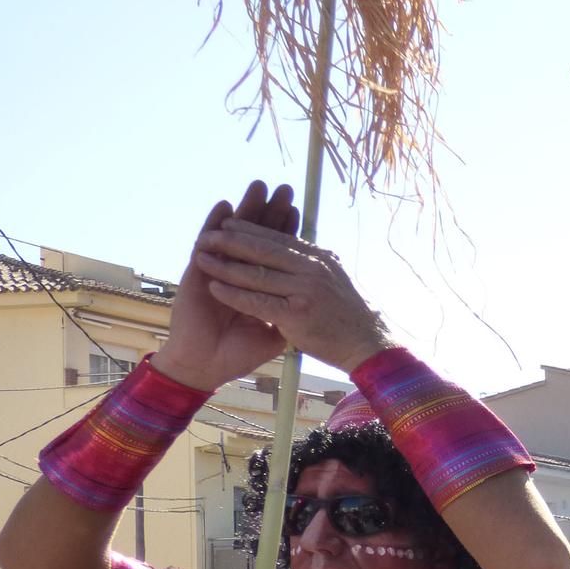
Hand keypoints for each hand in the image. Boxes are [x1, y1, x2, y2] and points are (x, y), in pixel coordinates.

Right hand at [153, 182, 301, 391]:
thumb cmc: (239, 352)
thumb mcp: (277, 332)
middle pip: (257, 235)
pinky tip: (225, 205)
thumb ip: (292, 314)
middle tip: (285, 188)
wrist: (207, 366)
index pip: (276, 251)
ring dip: (247, 209)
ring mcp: (217, 269)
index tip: (301, 211)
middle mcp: (238, 272)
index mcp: (258, 284)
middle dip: (272, 211)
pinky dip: (214, 223)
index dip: (287, 232)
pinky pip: (205, 242)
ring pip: (234, 232)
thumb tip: (318, 304)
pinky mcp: (197, 272)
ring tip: (260, 185)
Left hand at [191, 217, 390, 372]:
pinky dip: (234, 294)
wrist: (368, 345)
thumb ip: (312, 266)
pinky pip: (257, 301)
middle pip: (264, 249)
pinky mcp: (296, 314)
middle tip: (208, 235)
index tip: (227, 223)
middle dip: (232, 241)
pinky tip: (215, 288)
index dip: (250, 229)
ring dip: (225, 265)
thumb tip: (295, 250)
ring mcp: (304, 290)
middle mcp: (312, 269)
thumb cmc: (349, 317)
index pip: (279, 238)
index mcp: (319, 258)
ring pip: (256, 273)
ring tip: (202, 258)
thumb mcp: (334, 280)